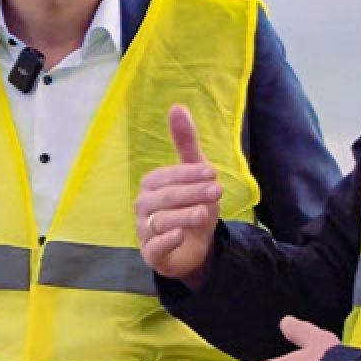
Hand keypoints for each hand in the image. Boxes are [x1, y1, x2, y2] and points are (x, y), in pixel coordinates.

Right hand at [135, 104, 221, 284]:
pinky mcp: (151, 254)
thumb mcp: (194, 174)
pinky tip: (180, 234)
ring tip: (205, 213)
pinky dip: (166, 240)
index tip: (212, 173)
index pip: (165, 177)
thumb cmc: (192, 205)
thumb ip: (185, 142)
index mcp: (151, 185)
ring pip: (160, 221)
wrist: (194, 247)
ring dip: (184, 215)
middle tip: (216, 191)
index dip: (187, 174)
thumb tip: (177, 106)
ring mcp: (145, 231)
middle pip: (164, 198)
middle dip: (190, 193)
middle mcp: (143, 207)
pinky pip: (154, 247)